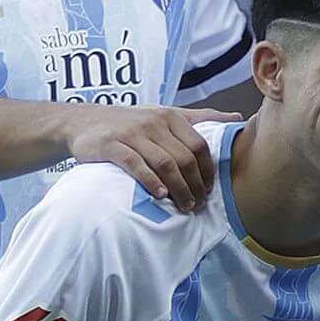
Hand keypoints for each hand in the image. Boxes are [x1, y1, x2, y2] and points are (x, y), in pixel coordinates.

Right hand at [66, 105, 240, 206]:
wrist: (82, 121)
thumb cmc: (130, 123)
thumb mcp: (165, 114)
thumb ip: (200, 118)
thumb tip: (237, 117)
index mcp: (170, 116)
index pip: (199, 146)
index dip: (208, 171)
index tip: (209, 191)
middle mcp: (154, 122)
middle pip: (185, 158)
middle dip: (195, 185)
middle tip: (197, 205)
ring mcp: (132, 133)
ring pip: (164, 163)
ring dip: (178, 188)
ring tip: (183, 205)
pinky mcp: (112, 145)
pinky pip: (136, 164)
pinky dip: (151, 181)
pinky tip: (160, 195)